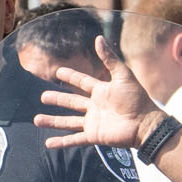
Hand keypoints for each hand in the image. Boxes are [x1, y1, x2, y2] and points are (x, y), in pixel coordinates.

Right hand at [33, 46, 152, 151]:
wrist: (145, 124)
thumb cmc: (137, 99)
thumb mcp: (123, 75)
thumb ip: (110, 58)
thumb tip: (98, 38)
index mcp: (101, 91)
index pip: (82, 82)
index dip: (71, 76)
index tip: (58, 72)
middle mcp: (95, 107)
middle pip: (71, 102)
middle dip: (57, 99)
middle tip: (42, 96)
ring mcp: (93, 122)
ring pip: (68, 121)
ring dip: (53, 120)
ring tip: (37, 119)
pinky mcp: (94, 136)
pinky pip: (74, 139)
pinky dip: (61, 142)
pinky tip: (48, 143)